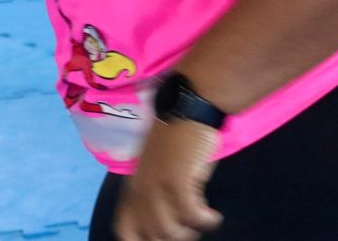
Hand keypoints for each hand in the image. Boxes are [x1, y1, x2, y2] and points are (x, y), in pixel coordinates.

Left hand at [114, 120, 222, 240]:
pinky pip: (192, 216)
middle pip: (153, 234)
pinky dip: (206, 220)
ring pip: (170, 231)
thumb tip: (159, 221)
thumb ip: (151, 192)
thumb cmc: (176, 138)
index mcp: (133, 188)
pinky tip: (213, 215)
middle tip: (190, 228)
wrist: (189, 109)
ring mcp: (158, 186)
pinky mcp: (178, 181)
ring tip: (201, 219)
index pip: (124, 229)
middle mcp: (141, 190)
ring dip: (190, 231)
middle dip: (174, 237)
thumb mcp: (155, 167)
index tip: (161, 240)